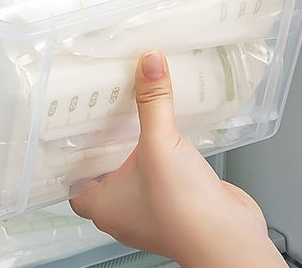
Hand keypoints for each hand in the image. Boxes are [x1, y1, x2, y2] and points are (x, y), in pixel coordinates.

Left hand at [70, 52, 285, 267]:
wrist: (230, 240)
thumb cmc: (184, 212)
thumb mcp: (160, 143)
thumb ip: (153, 100)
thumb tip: (149, 63)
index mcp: (104, 205)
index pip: (74, 179)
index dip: (71, 154)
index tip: (73, 125)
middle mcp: (124, 210)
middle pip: (105, 169)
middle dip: (106, 140)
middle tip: (104, 107)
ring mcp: (151, 208)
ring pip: (135, 169)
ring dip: (137, 145)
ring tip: (137, 111)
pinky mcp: (177, 201)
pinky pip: (162, 171)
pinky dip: (163, 152)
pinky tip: (171, 130)